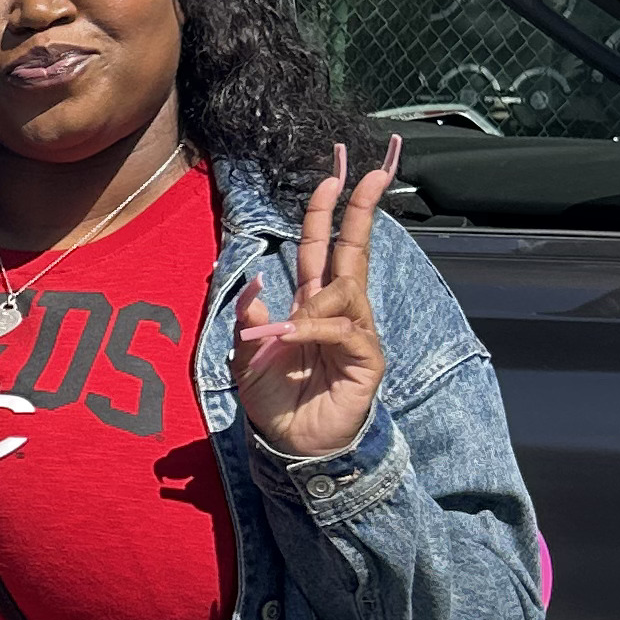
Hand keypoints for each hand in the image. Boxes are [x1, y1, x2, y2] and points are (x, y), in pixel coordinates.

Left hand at [235, 138, 399, 459]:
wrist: (291, 446)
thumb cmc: (275, 401)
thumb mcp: (246, 356)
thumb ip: (249, 317)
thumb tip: (255, 280)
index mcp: (311, 304)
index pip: (323, 248)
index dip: (327, 213)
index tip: (335, 177)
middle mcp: (339, 312)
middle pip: (355, 250)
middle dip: (362, 210)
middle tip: (374, 172)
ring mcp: (357, 334)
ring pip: (347, 290)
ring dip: (311, 303)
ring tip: (281, 333)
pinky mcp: (367, 359)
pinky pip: (345, 329)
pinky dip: (313, 330)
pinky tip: (290, 340)